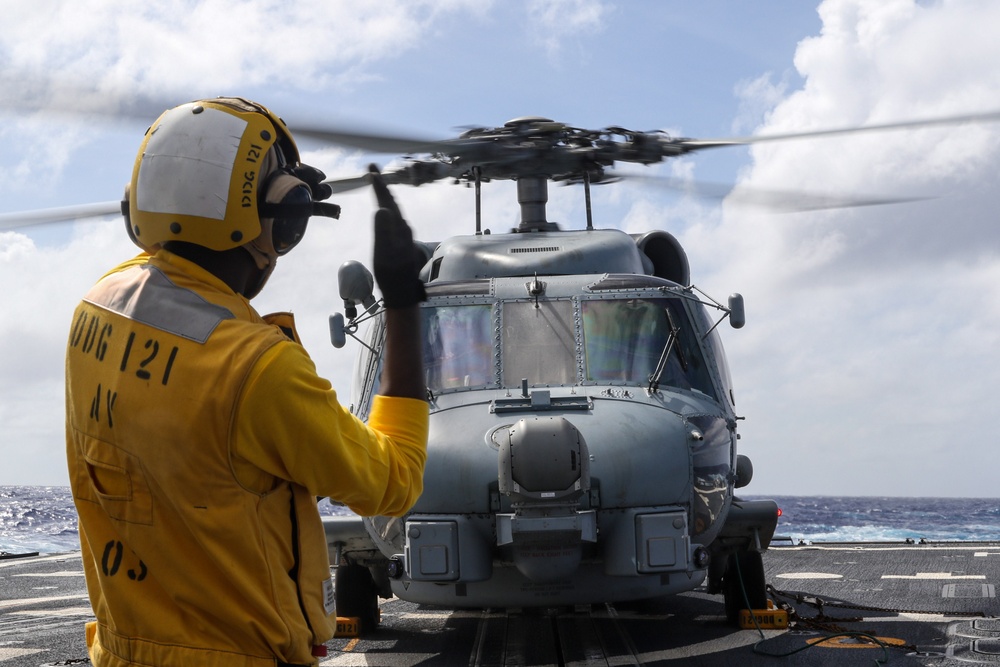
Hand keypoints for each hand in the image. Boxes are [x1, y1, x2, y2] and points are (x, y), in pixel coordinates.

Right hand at [370, 165, 425, 308]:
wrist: (402, 292)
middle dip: (382, 184)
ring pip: (394, 208)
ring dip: (385, 194)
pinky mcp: (402, 240)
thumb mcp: (383, 254)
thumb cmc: (390, 275)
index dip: (379, 184)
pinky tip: (386, 208)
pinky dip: (388, 206)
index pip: (387, 200)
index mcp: (399, 227)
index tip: (371, 169)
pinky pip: (394, 216)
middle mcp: (404, 227)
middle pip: (391, 201)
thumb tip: (381, 209)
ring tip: (378, 183)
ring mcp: (404, 234)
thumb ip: (382, 231)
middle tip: (372, 169)